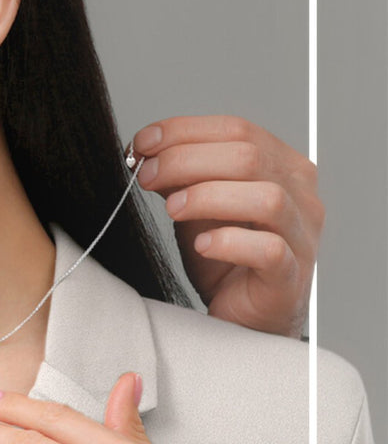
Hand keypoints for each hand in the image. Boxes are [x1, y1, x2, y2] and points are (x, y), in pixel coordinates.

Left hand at [133, 116, 320, 337]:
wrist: (239, 314)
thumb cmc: (223, 256)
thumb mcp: (195, 204)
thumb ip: (179, 175)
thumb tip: (145, 147)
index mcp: (280, 166)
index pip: (237, 129)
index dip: (183, 131)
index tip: (141, 143)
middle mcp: (300, 195)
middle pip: (248, 156)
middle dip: (185, 160)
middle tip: (146, 176)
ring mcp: (301, 236)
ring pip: (267, 198)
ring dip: (208, 197)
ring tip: (172, 209)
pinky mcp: (290, 276)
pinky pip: (270, 250)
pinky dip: (230, 242)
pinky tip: (202, 245)